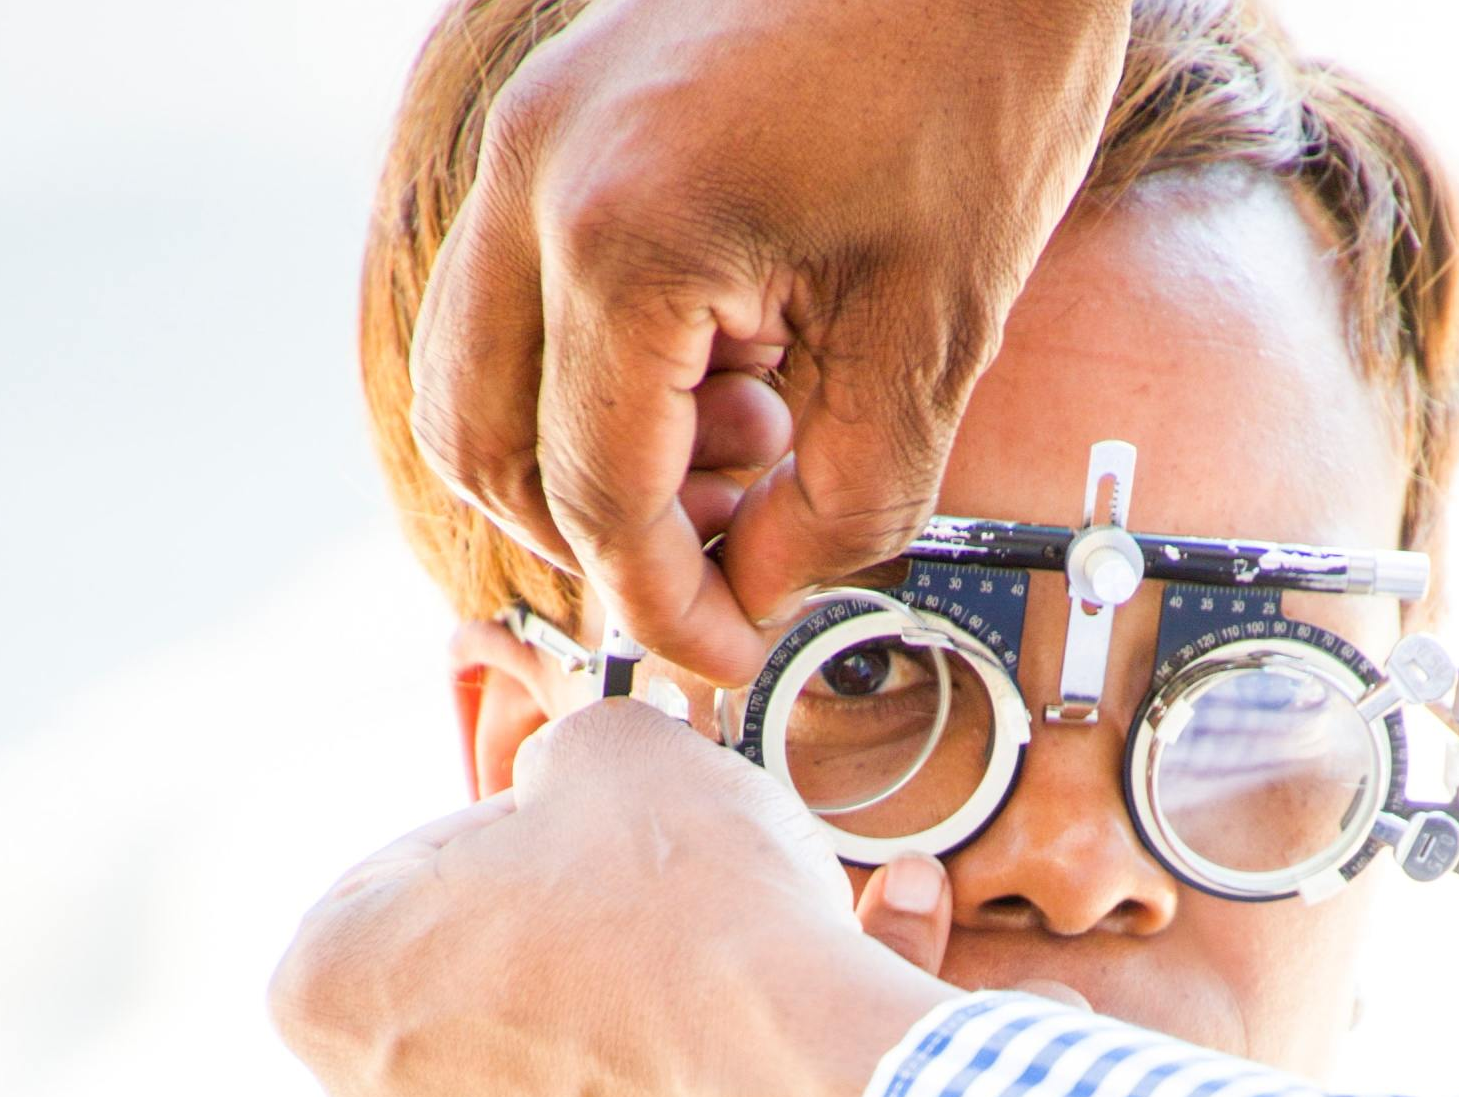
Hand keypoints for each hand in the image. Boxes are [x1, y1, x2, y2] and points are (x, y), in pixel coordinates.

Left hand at [269, 698, 955, 1096]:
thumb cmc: (701, 917)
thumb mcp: (620, 750)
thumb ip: (561, 750)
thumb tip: (569, 781)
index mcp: (325, 986)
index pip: (410, 870)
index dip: (513, 833)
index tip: (594, 834)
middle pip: (463, 987)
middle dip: (547, 939)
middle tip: (652, 902)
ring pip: (534, 1082)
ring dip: (600, 1029)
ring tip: (708, 981)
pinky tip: (732, 1064)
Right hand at [407, 0, 1129, 682]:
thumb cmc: (980, 73)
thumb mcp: (934, 332)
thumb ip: (838, 503)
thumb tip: (756, 596)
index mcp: (623, 237)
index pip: (596, 504)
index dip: (667, 613)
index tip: (733, 660)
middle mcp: (534, 181)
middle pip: (486, 455)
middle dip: (602, 543)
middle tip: (730, 555)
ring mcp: (529, 136)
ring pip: (478, 380)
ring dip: (594, 461)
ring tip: (753, 440)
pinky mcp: (558, 119)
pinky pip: (520, 301)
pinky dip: (602, 377)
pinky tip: (735, 362)